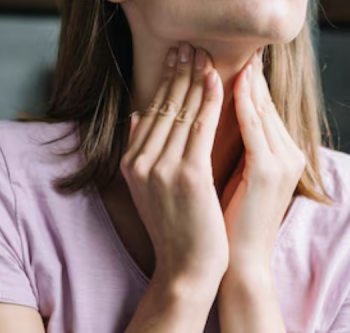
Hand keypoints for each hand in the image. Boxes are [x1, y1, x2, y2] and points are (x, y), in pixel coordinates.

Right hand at [120, 43, 227, 291]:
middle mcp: (141, 163)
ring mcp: (163, 169)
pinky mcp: (188, 176)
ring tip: (205, 55)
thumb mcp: (148, 191)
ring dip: (195, 80)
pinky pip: (201, 129)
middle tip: (190, 45)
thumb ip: (142, 153)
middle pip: (164, 106)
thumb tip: (136, 118)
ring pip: (183, 113)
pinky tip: (219, 82)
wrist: (186, 270)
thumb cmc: (177, 231)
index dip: (165, 83)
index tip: (176, 59)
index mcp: (131, 164)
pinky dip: (210, 102)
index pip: (151, 112)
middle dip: (178, 72)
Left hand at [221, 50, 306, 277]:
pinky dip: (239, 102)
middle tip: (220, 48)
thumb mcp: (232, 179)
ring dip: (239, 80)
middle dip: (243, 74)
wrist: (240, 264)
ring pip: (259, 109)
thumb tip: (200, 121)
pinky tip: (225, 83)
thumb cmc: (230, 224)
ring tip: (219, 57)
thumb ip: (228, 149)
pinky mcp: (270, 170)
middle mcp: (290, 155)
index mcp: (283, 158)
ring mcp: (283, 162)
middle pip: (264, 103)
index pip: (261, 111)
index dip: (243, 84)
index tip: (223, 62)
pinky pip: (253, 126)